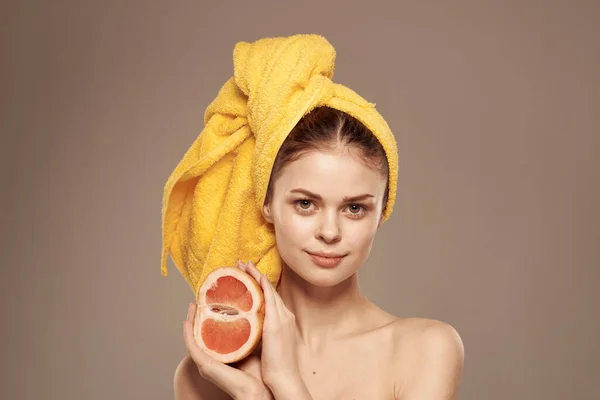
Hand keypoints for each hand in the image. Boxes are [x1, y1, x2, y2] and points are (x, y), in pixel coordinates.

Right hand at [183, 302, 272, 399]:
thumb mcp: (254, 345)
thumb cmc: (259, 372)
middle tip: (199, 300)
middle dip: (197, 317)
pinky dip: (187, 332)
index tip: (213, 301)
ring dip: (190, 321)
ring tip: (192, 305)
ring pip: (193, 338)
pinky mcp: (204, 365)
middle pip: (201, 334)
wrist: (259, 390)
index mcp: (223, 354)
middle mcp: (212, 358)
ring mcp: (206, 362)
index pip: (213, 333)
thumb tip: (257, 312)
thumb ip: (252, 332)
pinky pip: (191, 346)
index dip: (210, 318)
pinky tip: (186, 320)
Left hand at [238, 261, 307, 395]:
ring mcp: (282, 318)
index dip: (260, 285)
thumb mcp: (271, 346)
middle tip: (244, 263)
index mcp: (285, 321)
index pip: (271, 298)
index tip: (250, 275)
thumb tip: (250, 330)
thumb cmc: (277, 368)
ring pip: (268, 290)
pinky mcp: (276, 323)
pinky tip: (254, 277)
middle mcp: (286, 316)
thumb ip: (263, 335)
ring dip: (256, 276)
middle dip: (256, 275)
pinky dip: (262, 286)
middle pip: (270, 290)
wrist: (285, 379)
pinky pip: (269, 298)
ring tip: (244, 265)